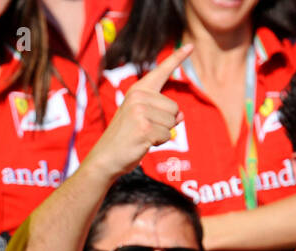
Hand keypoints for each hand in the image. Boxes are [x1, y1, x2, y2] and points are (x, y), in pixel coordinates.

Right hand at [92, 44, 191, 179]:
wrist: (105, 159)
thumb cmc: (125, 140)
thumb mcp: (143, 120)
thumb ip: (162, 113)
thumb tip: (180, 116)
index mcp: (137, 91)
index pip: (161, 72)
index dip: (177, 58)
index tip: (190, 46)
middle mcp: (138, 97)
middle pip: (174, 108)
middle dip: (165, 123)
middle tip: (143, 131)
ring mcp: (140, 111)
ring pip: (172, 122)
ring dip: (162, 134)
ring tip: (142, 136)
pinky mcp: (144, 127)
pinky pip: (166, 134)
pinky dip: (159, 143)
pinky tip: (142, 143)